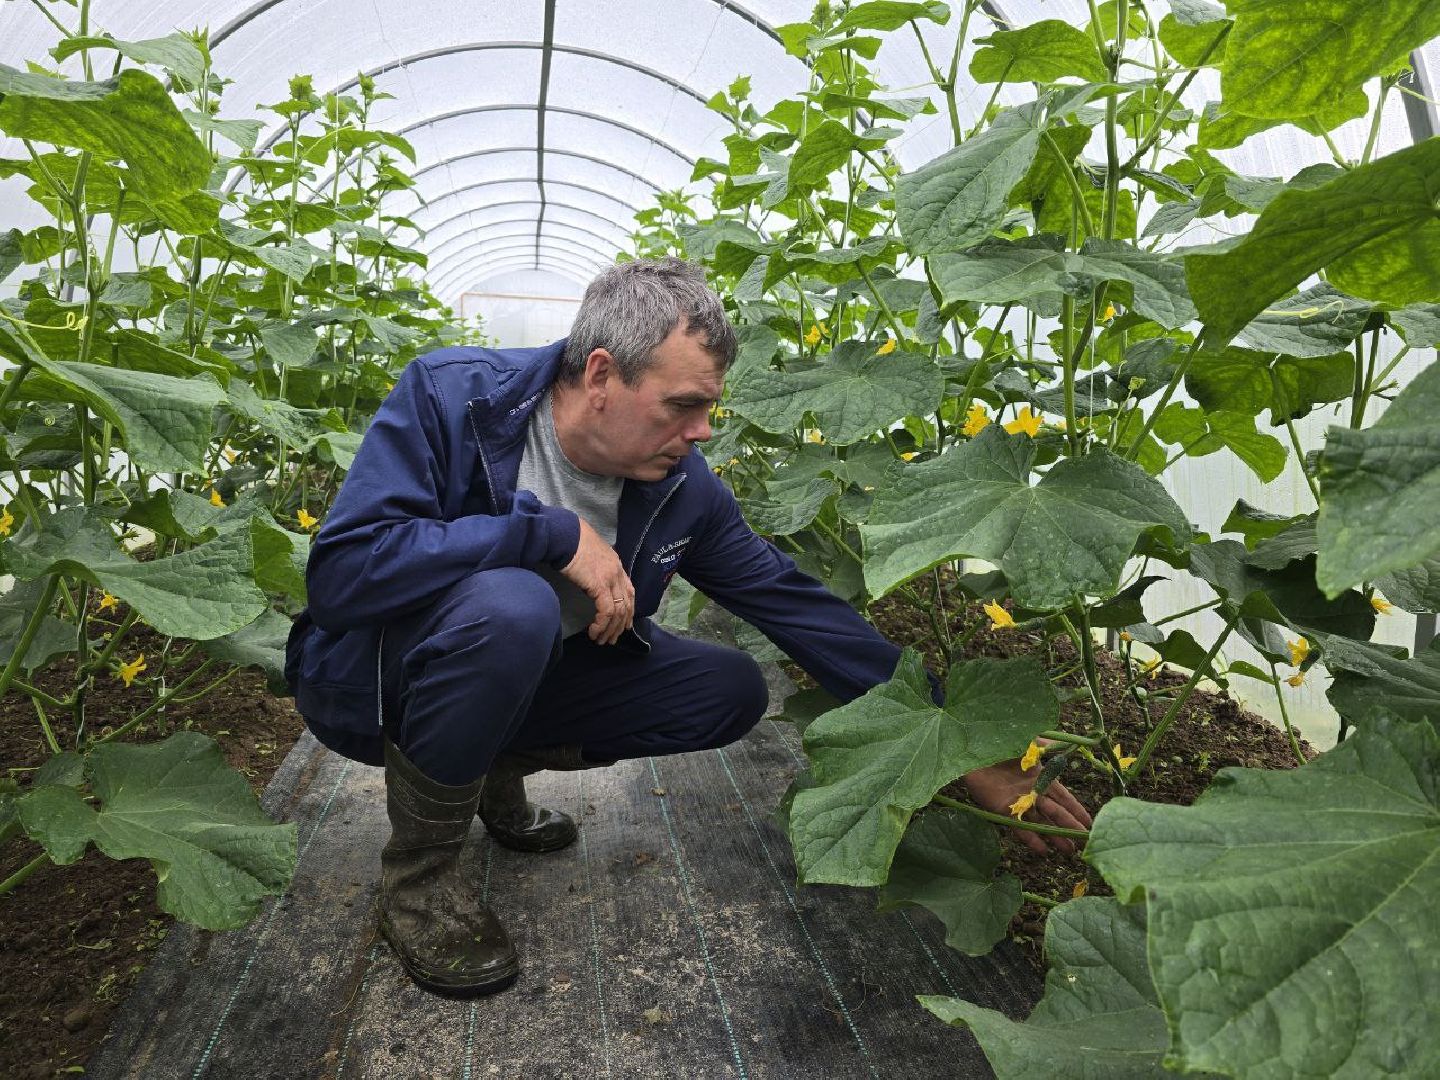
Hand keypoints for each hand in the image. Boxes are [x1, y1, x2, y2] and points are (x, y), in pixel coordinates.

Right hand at [559, 517, 633, 644]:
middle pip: (627, 604)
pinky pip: (606, 611)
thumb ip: (596, 572)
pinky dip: (601, 624)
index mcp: (616, 565)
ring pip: (618, 611)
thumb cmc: (572, 543)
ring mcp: (611, 579)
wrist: (565, 535)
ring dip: (610, 629)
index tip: (624, 625)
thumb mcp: (590, 558)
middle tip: (612, 638)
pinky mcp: (600, 585)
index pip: (629, 592)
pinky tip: (594, 631)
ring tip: (601, 640)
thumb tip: (592, 587)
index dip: (628, 610)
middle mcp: (618, 572)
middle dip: (621, 625)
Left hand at [962, 751, 1092, 855]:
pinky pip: (1019, 826)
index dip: (1076, 810)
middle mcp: (1031, 792)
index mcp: (1039, 776)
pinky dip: (1031, 838)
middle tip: (1084, 842)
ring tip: (1068, 851)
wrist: (972, 748)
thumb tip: (1067, 748)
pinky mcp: (1002, 809)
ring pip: (1041, 822)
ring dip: (1054, 836)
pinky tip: (1043, 849)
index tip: (1090, 822)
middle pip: (1055, 813)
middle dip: (1070, 826)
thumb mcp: (1029, 741)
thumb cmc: (1000, 741)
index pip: (1063, 797)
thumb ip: (1047, 747)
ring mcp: (1017, 802)